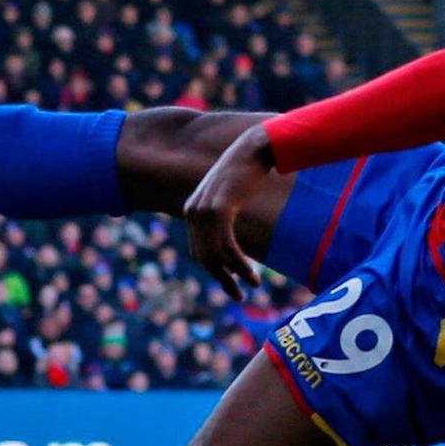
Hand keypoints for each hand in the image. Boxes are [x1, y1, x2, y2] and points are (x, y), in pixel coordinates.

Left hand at [183, 124, 274, 297]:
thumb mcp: (227, 195)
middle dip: (223, 279)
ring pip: (216, 255)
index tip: (231, 282)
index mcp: (191, 211)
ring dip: (235, 274)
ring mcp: (204, 211)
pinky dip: (239, 263)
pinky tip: (251, 273)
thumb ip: (221, 214)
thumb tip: (224, 235)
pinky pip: (227, 246)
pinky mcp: (219, 210)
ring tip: (253, 283)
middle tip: (239, 295)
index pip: (197, 251)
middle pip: (204, 257)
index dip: (214, 270)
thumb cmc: (245, 173)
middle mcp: (193, 212)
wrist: (252, 150)